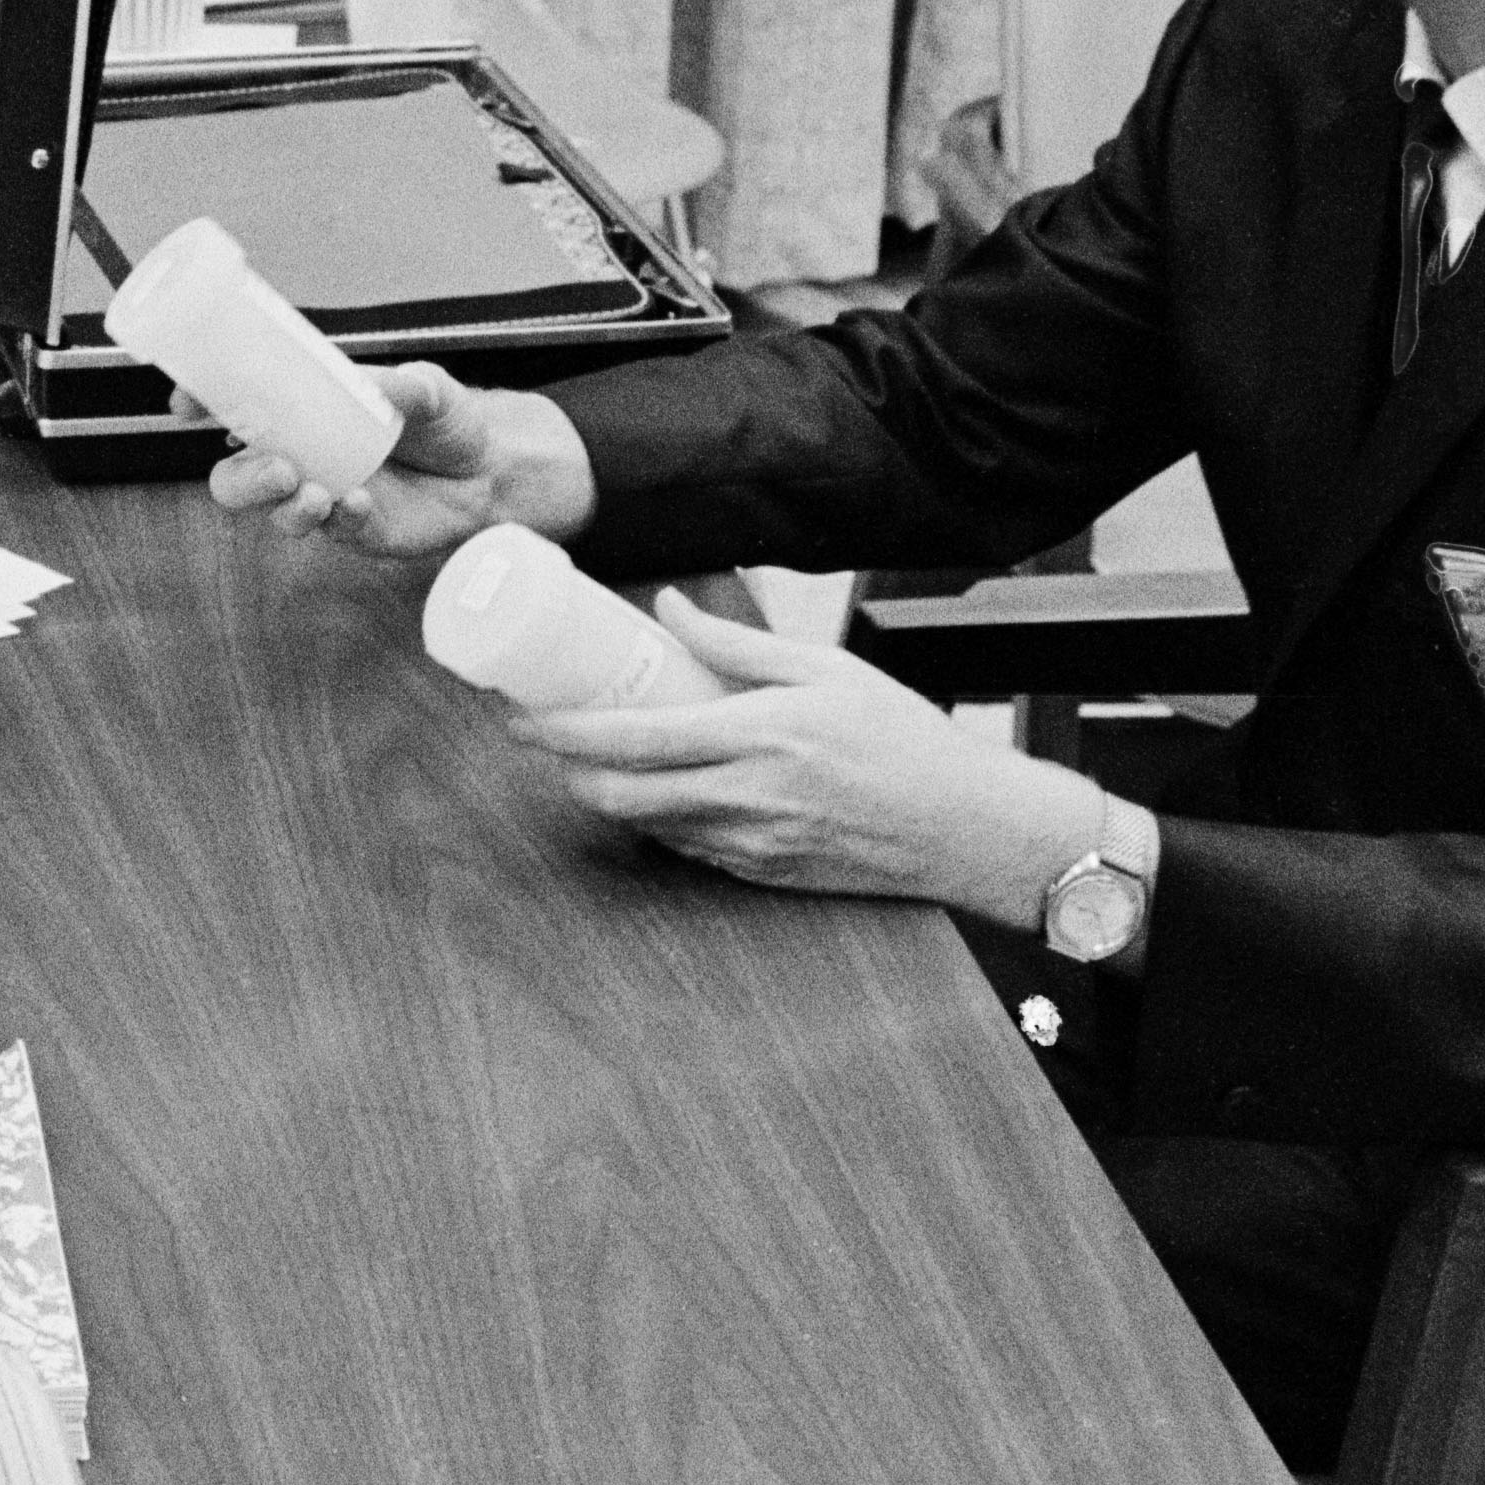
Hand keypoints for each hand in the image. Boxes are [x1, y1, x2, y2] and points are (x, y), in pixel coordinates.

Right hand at [202, 361, 596, 561]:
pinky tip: (359, 504)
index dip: (202, 402)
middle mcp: (303, 455)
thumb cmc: (447, 420)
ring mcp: (324, 495)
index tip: (187, 403)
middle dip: (241, 478)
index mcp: (303, 410)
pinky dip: (338, 519)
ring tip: (318, 494)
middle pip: (234, 478)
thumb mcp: (430, 389)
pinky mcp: (356, 529)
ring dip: (283, 507)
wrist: (491, 471)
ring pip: (271, 512)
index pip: (236, 406)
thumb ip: (409, 385)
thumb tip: (388, 387)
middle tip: (279, 468)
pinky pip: (330, 532)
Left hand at [506, 591, 1100, 924]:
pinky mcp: (764, 876)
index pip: (630, 739)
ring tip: (593, 757)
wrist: (965, 825)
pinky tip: (662, 789)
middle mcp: (745, 799)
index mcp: (756, 737)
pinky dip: (660, 820)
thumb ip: (736, 641)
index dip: (560, 733)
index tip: (520, 717)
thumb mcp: (823, 668)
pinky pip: (689, 849)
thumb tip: (667, 608)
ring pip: (647, 827)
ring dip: (609, 796)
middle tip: (541, 739)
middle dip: (564, 772)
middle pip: (618, 796)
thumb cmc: (903, 738)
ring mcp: (752, 847)